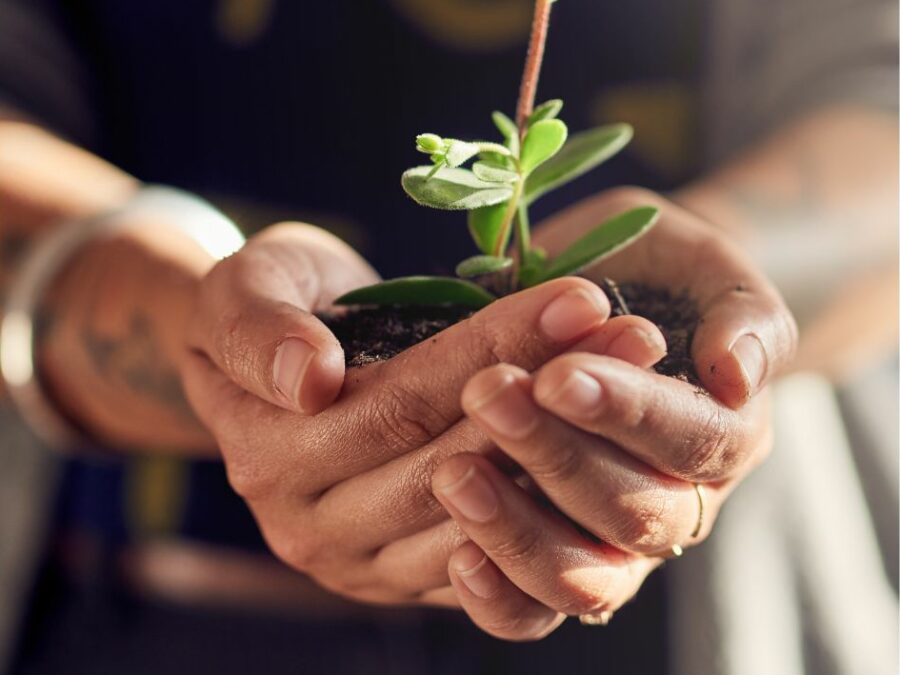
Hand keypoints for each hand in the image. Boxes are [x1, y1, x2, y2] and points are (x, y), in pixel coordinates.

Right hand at [180, 222, 662, 609]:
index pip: (404, 401)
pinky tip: (609, 451)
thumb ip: (258, 330)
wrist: (273, 372)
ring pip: (485, 513)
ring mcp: (365, 564)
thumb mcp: (243, 291)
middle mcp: (314, 527)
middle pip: (455, 459)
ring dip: (570, 446)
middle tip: (638, 336)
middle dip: (553, 394)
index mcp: (271, 456)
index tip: (582, 297)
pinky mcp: (408, 579)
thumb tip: (310, 380)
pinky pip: (493, 560)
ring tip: (639, 378)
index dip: (496, 348)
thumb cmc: (267, 310)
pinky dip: (552, 506)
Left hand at [432, 187, 796, 639]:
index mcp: (727, 433)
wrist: (608, 297)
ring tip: (453, 473)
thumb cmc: (655, 272)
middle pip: (634, 511)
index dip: (628, 414)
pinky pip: (535, 610)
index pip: (694, 440)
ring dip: (518, 528)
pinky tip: (456, 553)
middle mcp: (680, 502)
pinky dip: (499, 595)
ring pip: (585, 575)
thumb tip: (739, 374)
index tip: (557, 375)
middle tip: (487, 395)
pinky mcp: (557, 564)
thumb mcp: (703, 265)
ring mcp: (618, 545)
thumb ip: (740, 312)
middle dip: (556, 456)